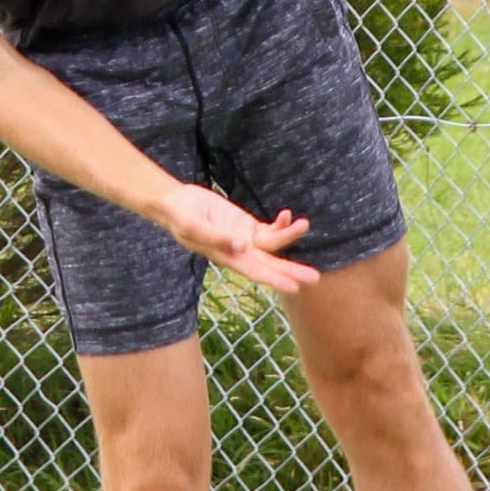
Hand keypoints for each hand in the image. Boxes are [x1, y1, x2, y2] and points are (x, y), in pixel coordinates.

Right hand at [159, 184, 319, 294]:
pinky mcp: (246, 225)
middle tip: (314, 277)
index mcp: (226, 257)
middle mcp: (239, 252)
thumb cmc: (179, 216)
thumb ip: (215, 237)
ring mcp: (244, 239)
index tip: (294, 287)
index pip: (254, 271)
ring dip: (289, 236)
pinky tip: (287, 215)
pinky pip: (269, 230)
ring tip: (304, 224)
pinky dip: (280, 225)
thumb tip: (240, 247)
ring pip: (273, 245)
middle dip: (291, 271)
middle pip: (269, 265)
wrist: (175, 202)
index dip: (274, 279)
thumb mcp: (193, 226)